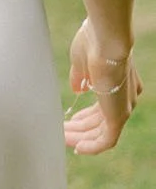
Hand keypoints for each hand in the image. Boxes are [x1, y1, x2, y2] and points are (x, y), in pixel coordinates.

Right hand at [65, 20, 140, 154]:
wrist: (106, 40)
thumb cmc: (93, 44)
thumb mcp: (81, 61)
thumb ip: (79, 77)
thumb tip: (76, 88)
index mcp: (119, 83)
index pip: (102, 106)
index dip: (86, 115)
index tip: (72, 119)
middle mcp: (126, 98)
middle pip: (101, 120)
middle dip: (80, 127)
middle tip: (62, 131)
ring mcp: (123, 108)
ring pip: (102, 132)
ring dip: (81, 137)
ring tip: (62, 138)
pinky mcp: (119, 116)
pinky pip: (106, 140)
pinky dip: (92, 146)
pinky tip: (77, 148)